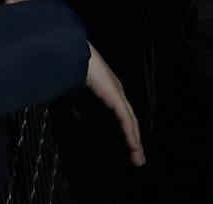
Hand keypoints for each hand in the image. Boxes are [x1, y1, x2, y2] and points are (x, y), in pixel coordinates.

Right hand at [85, 43, 145, 165]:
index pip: (123, 113)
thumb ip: (79, 104)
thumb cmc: (74, 68)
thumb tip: (79, 116)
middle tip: (137, 157)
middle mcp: (118, 93)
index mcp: (110, 90)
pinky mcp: (116, 98)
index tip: (129, 145)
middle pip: (131, 120)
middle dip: (134, 139)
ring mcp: (119, 95)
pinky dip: (131, 134)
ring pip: (132, 123)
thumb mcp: (76, 90)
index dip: (126, 129)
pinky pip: (127, 120)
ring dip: (135, 141)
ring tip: (138, 157)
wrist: (75, 55)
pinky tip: (133, 146)